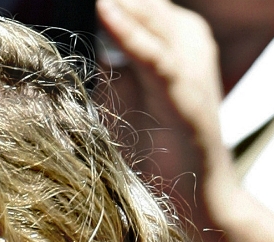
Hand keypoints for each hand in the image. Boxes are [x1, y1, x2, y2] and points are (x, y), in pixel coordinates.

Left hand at [97, 0, 236, 235]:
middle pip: (142, 1)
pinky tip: (104, 7)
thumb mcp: (125, 91)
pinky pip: (152, 51)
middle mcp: (188, 38)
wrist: (190, 190)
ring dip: (119, 3)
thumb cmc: (153, 143)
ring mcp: (188, 61)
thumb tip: (84, 42)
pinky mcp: (181, 87)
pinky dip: (128, 29)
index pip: (135, 1)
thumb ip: (111, 61)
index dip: (106, 0)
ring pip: (149, 15)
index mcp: (175, 34)